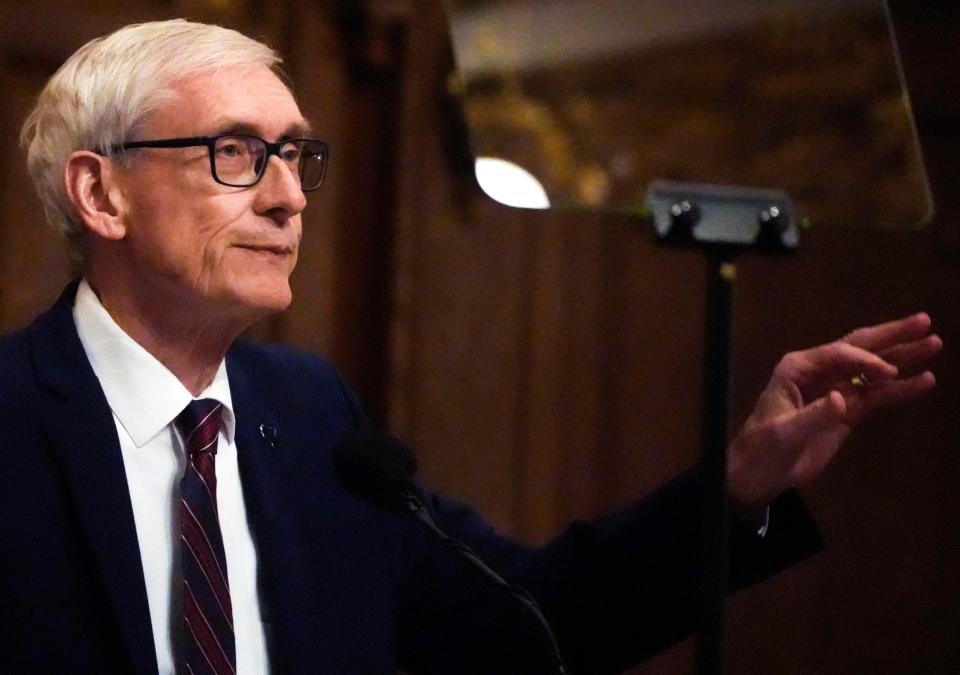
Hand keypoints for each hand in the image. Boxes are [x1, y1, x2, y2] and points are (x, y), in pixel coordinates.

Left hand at [727, 313, 941, 517]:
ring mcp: (834, 390)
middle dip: (891, 335)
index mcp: (797, 368)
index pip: (837, 354)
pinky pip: (876, 395)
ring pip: (872, 369)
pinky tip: (925, 381)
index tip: (890, 373)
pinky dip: (900, 390)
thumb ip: (813, 416)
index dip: (865, 360)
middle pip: (859, 348)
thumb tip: (842, 398)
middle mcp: (817, 372)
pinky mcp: (846, 410)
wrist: (760, 473)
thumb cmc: (763, 449)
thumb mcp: (784, 434)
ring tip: (933, 343)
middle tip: (924, 321)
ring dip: (902, 357)